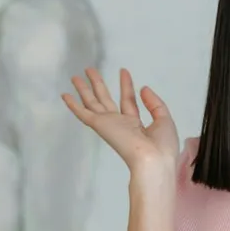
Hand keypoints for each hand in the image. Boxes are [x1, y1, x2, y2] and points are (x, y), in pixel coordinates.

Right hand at [62, 68, 178, 171]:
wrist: (153, 160)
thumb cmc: (162, 145)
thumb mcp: (164, 119)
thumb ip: (154, 103)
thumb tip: (143, 88)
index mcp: (136, 125)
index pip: (128, 101)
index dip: (126, 85)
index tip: (123, 71)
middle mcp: (120, 124)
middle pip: (106, 100)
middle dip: (98, 84)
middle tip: (90, 70)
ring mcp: (109, 124)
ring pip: (93, 103)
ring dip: (84, 89)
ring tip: (75, 76)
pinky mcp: (100, 125)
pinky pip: (83, 114)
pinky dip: (73, 105)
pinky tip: (65, 95)